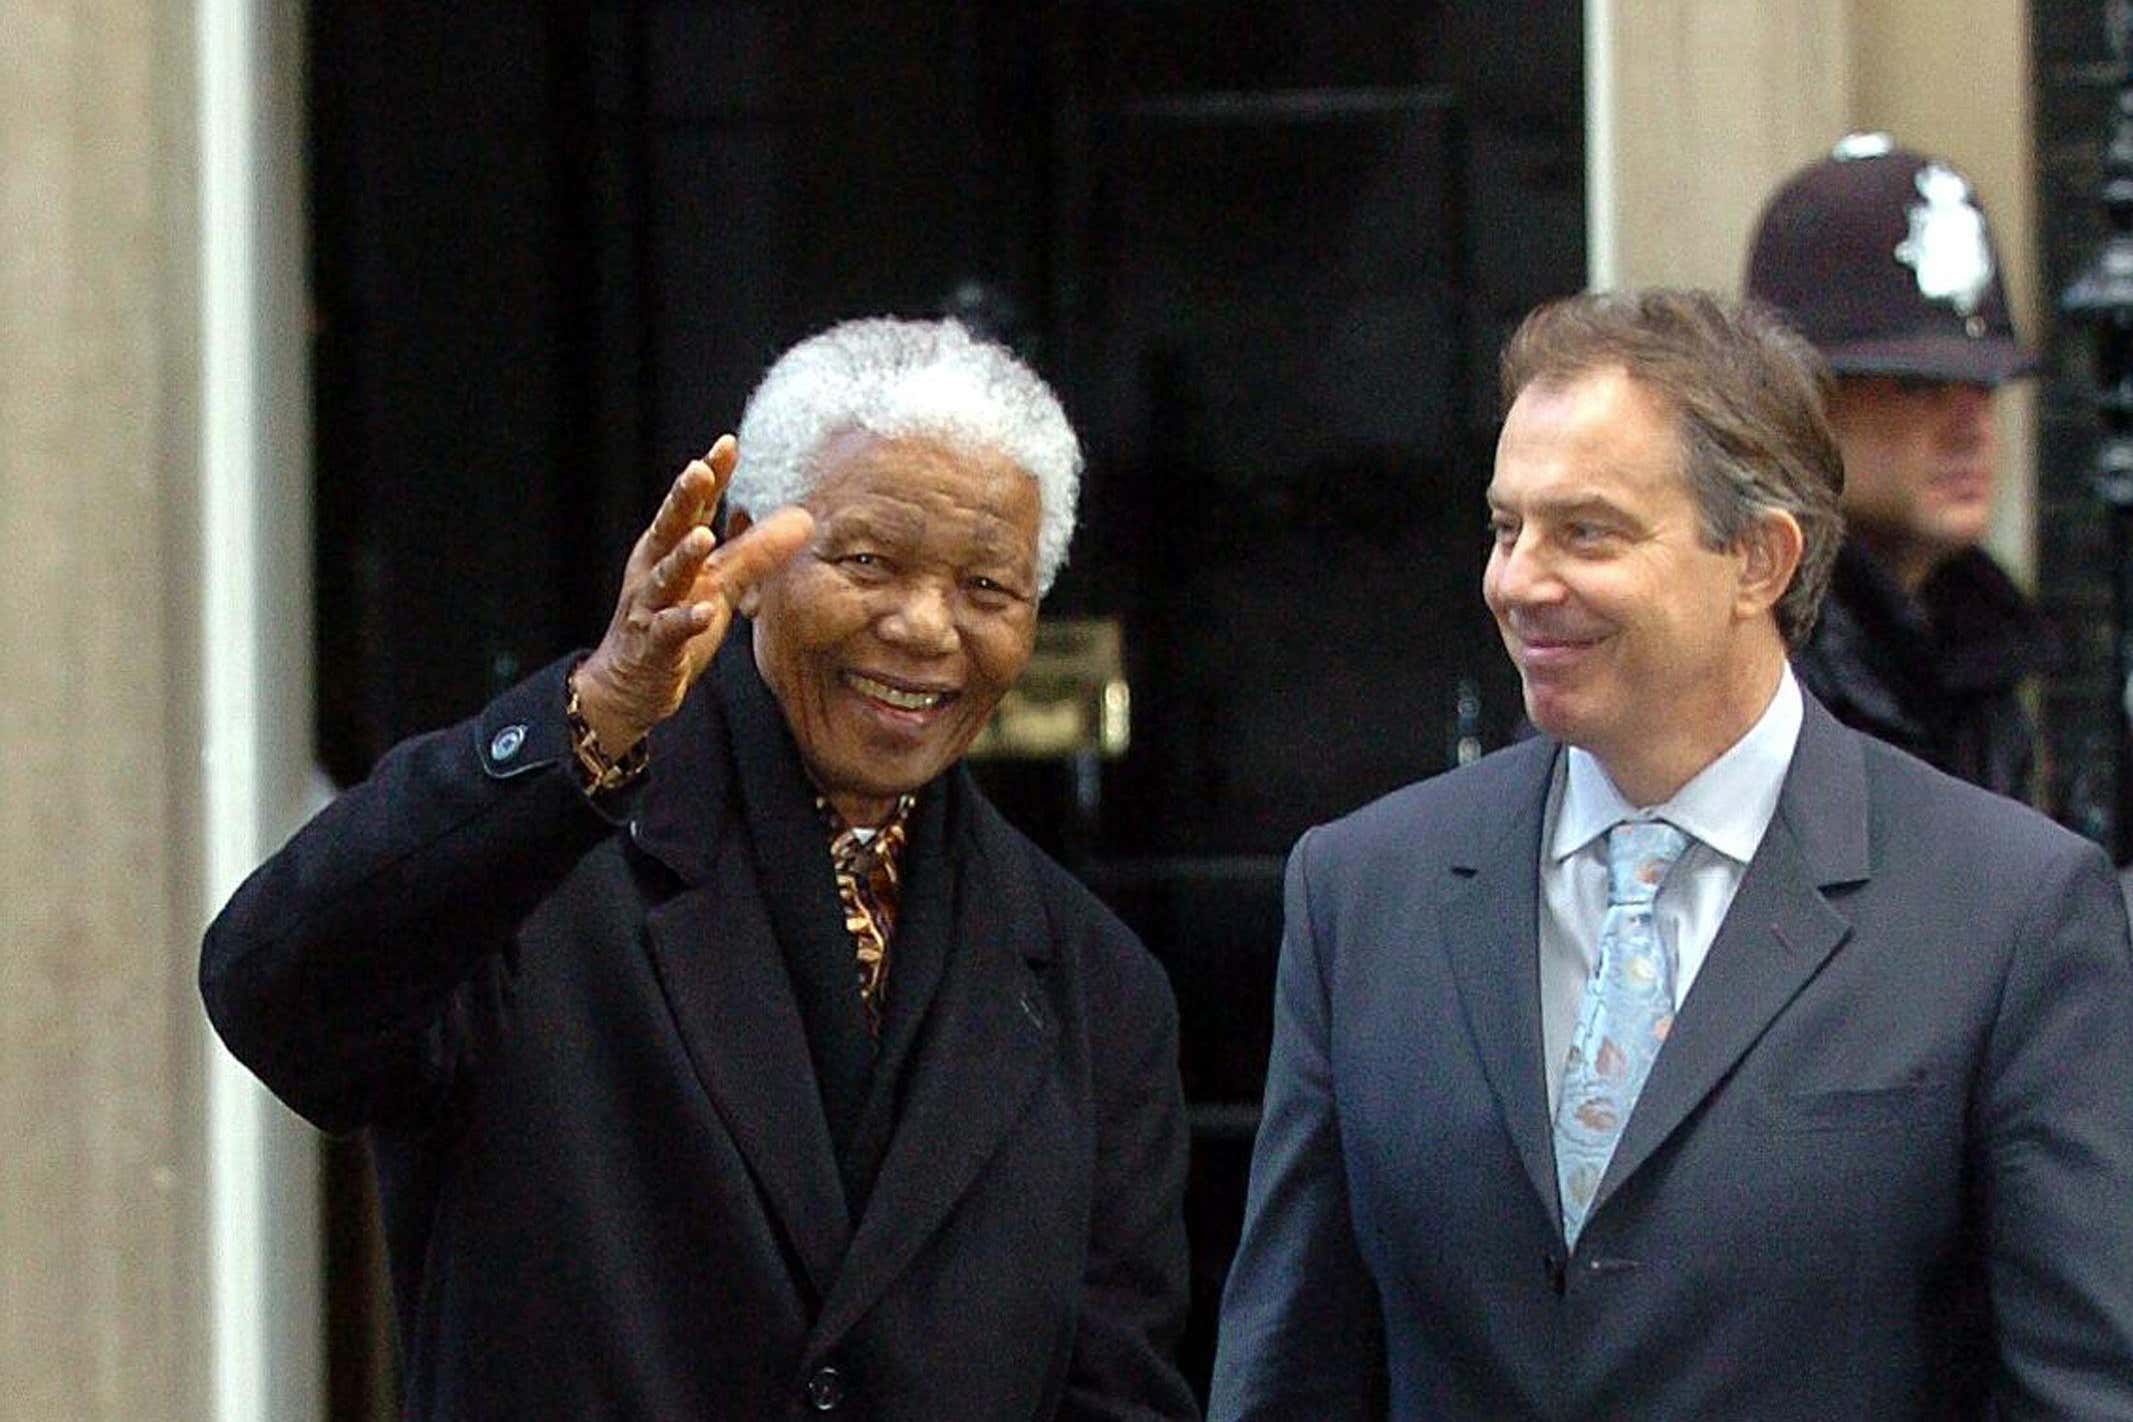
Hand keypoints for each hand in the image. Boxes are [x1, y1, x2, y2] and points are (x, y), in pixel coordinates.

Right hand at [573, 435, 812, 754]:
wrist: (630, 683)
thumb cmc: (675, 622)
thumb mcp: (719, 583)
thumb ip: (755, 551)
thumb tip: (804, 519)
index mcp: (670, 550)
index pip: (693, 506)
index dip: (709, 475)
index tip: (728, 443)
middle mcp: (654, 571)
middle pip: (670, 528)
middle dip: (684, 499)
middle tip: (699, 470)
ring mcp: (650, 607)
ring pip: (666, 577)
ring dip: (683, 556)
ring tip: (703, 537)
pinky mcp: (651, 645)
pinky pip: (668, 630)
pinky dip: (686, 620)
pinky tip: (704, 612)